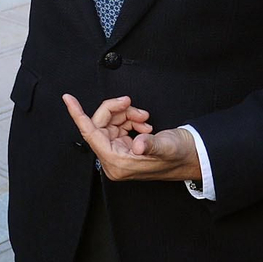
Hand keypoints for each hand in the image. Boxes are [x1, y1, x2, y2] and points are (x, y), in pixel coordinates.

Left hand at [63, 94, 201, 183]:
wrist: (193, 157)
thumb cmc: (181, 155)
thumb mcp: (167, 147)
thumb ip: (151, 144)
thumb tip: (138, 144)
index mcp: (119, 163)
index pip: (90, 134)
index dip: (78, 114)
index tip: (68, 98)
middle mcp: (115, 161)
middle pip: (101, 125)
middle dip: (116, 110)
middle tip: (130, 102)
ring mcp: (119, 154)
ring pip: (110, 123)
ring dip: (126, 115)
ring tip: (143, 117)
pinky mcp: (125, 148)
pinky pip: (118, 126)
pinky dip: (129, 120)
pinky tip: (143, 123)